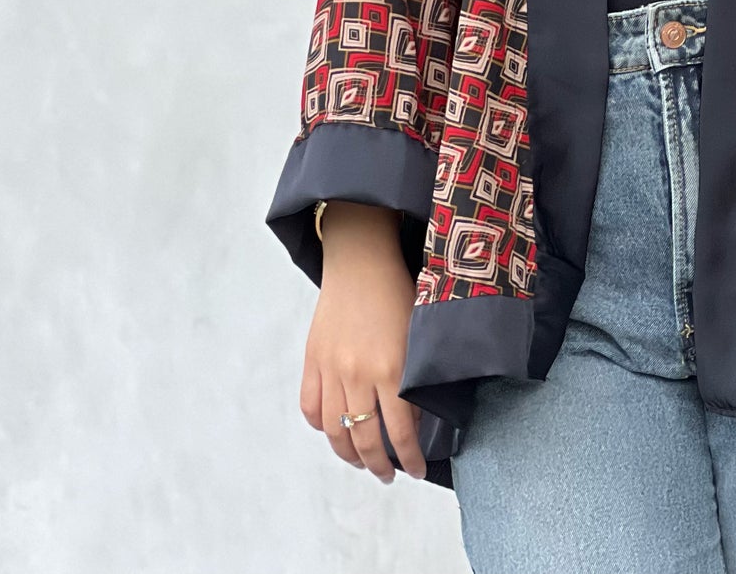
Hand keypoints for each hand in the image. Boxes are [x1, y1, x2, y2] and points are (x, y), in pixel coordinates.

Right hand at [299, 202, 428, 482]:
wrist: (361, 259)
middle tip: (389, 475)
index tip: (417, 471)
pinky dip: (321, 426)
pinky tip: (336, 430)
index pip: (401, 432)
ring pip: (335, 431)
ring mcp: (331, 369)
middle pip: (365, 439)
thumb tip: (424, 415)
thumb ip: (419, 375)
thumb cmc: (397, 290)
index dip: (410, 458)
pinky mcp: (312, 361)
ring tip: (362, 462)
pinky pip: (310, 408)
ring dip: (349, 455)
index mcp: (392, 367)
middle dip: (379, 466)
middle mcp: (359, 374)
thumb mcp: (419, 333)